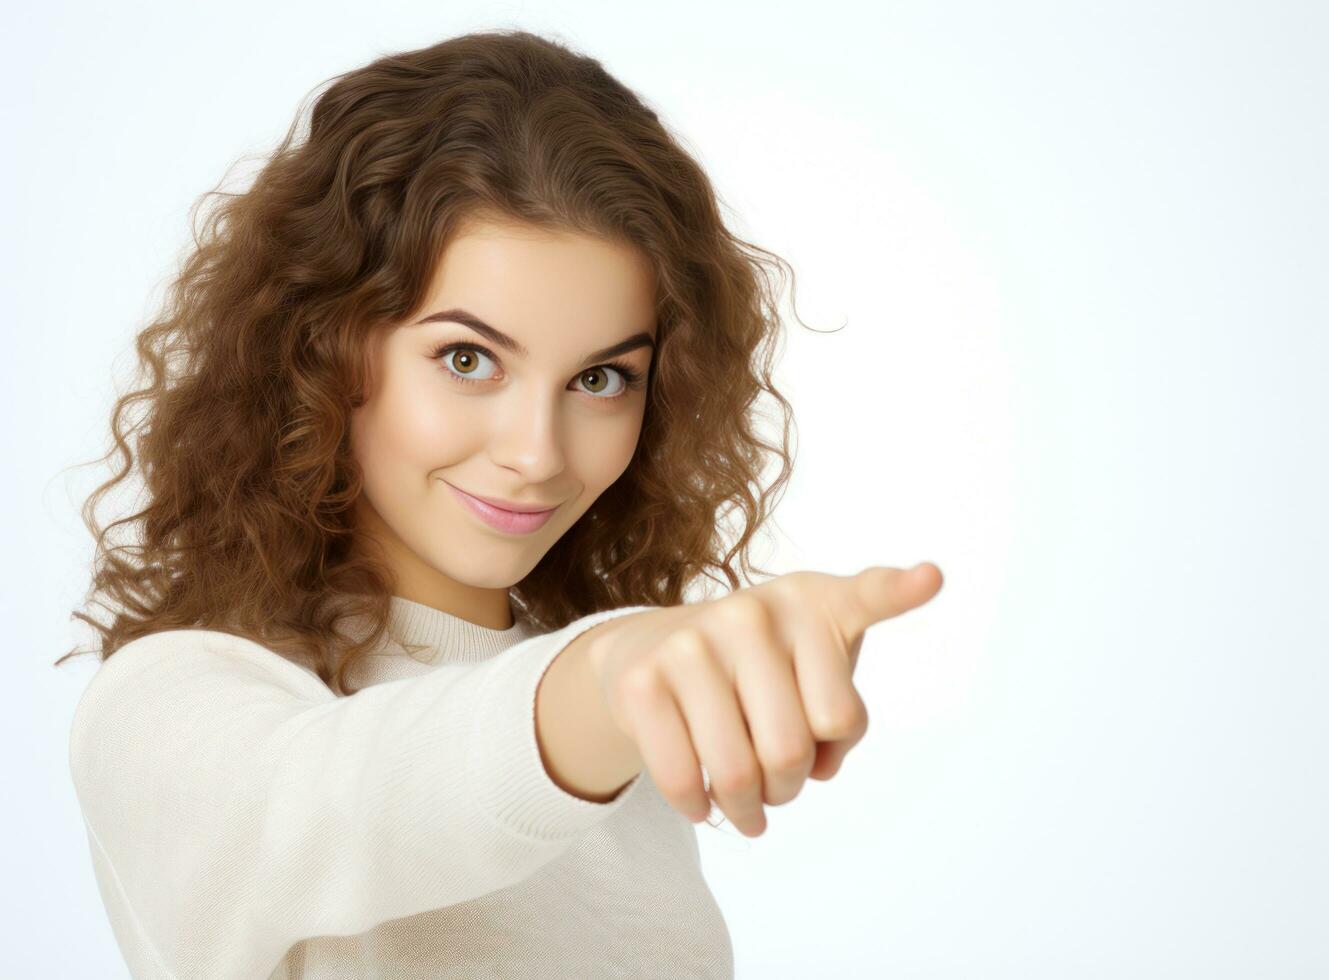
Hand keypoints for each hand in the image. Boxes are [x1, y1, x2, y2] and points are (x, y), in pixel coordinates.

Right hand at [584, 563, 942, 836]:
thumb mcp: (809, 669)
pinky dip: (699, 808)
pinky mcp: (646, 678)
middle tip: (780, 784)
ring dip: (750, 809)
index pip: (866, 598)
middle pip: (799, 744)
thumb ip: (837, 720)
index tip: (931, 578)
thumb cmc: (757, 670)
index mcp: (814, 603)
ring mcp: (696, 640)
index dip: (900, 591)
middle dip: (792, 785)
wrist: (652, 648)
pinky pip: (685, 778)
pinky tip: (703, 804)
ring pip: (744, 770)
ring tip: (748, 805)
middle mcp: (755, 611)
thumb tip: (818, 770)